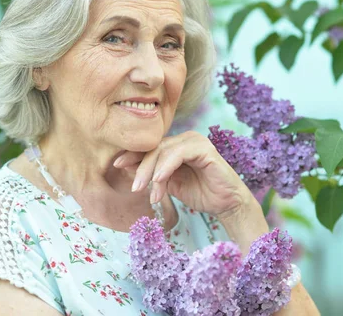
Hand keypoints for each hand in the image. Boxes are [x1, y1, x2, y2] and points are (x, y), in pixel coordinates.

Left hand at [112, 130, 252, 216]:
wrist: (226, 204)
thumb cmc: (200, 193)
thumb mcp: (169, 184)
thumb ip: (152, 174)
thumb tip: (125, 166)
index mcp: (176, 145)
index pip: (150, 147)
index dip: (132, 155)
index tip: (116, 164)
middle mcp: (185, 139)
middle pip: (154, 148)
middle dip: (140, 167)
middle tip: (133, 186)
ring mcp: (195, 142)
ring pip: (163, 151)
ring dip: (151, 171)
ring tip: (143, 189)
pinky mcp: (204, 149)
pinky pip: (179, 154)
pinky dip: (166, 167)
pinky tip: (158, 180)